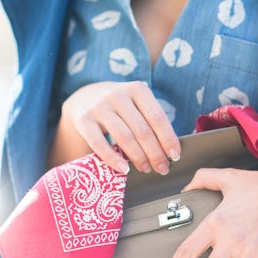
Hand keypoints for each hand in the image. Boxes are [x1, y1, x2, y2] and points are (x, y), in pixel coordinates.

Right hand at [50, 81, 180, 172]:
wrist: (84, 96)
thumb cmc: (120, 106)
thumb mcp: (137, 103)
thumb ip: (151, 120)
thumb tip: (170, 150)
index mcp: (137, 89)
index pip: (157, 117)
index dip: (168, 138)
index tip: (175, 156)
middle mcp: (117, 95)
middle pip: (142, 130)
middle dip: (155, 153)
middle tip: (162, 168)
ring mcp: (99, 106)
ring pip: (124, 137)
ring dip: (138, 157)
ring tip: (146, 169)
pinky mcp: (83, 120)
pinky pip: (99, 144)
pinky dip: (113, 159)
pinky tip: (123, 168)